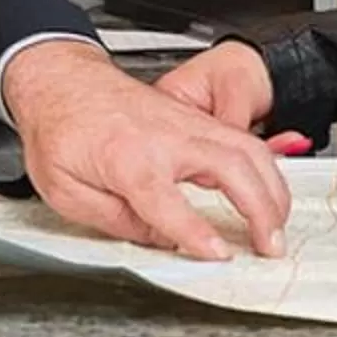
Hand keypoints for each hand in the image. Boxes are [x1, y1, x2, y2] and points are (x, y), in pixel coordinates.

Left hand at [3, 40, 294, 260]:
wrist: (60, 80)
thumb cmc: (58, 130)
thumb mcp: (64, 190)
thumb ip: (114, 221)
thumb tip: (159, 243)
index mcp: (129, 160)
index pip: (170, 205)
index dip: (197, 235)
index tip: (219, 256)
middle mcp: (165, 138)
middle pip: (230, 168)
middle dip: (260, 211)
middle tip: (270, 247)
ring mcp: (186, 124)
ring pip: (248, 150)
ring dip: (272, 190)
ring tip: (277, 227)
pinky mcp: (195, 119)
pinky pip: (244, 141)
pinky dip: (265, 169)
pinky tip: (269, 193)